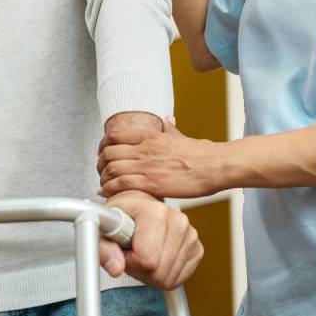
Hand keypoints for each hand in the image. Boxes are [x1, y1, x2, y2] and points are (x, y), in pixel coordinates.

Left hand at [97, 118, 222, 198]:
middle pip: (108, 152)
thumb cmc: (202, 154)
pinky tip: (108, 194)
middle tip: (101, 171)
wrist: (215, 166)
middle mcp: (145, 149)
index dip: (103, 145)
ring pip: (111, 168)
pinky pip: (121, 184)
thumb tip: (167, 121)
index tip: (103, 153)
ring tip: (104, 184)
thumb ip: (170, 130)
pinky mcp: (151, 183)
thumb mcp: (182, 137)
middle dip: (100, 163)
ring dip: (103, 178)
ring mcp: (147, 166)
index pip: (114, 135)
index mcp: (151, 136)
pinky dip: (109, 189)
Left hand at [99, 191, 202, 289]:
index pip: (146, 259)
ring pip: (168, 279)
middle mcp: (178, 221)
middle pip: (159, 273)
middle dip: (141, 269)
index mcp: (156, 212)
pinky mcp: (197, 249)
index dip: (129, 260)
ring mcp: (191, 235)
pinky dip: (165, 276)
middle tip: (133, 252)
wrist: (140, 206)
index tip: (124, 246)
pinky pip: (178, 280)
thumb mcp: (103, 228)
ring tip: (144, 253)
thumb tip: (116, 268)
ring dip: (152, 274)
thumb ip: (104, 248)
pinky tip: (157, 258)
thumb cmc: (122, 215)